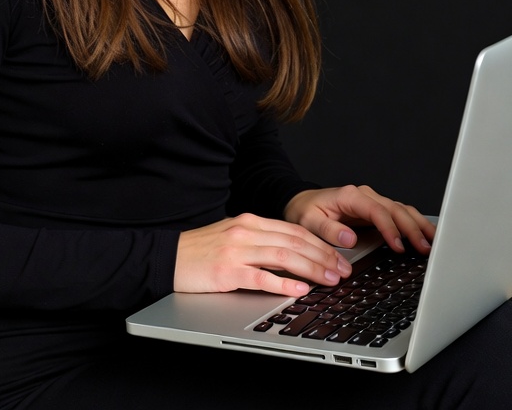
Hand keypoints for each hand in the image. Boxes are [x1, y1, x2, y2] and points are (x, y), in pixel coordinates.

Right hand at [174, 213, 353, 295]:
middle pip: (295, 241)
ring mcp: (236, 250)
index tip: (339, 258)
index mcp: (250, 221)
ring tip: (330, 280)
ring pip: (283, 256)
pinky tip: (298, 289)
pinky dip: (282, 283)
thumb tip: (292, 255)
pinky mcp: (226, 270)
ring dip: (312, 269)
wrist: (167, 257)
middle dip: (324, 257)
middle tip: (344, 271)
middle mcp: (246, 231)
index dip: (321, 244)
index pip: (294, 230)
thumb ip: (260, 241)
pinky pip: (260, 276)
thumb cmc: (200, 251)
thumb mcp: (233, 237)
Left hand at [284, 185, 435, 254]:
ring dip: (418, 225)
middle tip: (424, 249)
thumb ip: (329, 230)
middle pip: (395, 209)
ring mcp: (373, 201)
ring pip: (402, 210)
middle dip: (412, 228)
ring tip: (432, 242)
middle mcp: (365, 196)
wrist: (303, 201)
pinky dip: (414, 223)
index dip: (390, 228)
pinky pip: (399, 214)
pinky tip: (425, 234)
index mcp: (351, 196)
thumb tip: (349, 238)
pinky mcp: (376, 210)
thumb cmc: (306, 211)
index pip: (377, 210)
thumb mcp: (309, 221)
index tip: (398, 247)